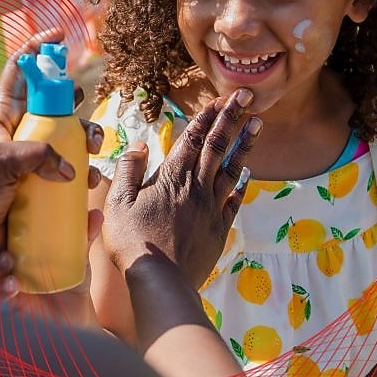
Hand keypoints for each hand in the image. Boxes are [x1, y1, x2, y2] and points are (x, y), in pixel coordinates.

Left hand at [0, 30, 102, 267]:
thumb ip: (35, 154)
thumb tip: (69, 169)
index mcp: (3, 118)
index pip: (20, 73)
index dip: (38, 50)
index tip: (60, 35)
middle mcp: (21, 136)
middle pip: (56, 108)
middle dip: (78, 110)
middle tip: (87, 128)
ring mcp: (33, 164)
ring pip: (69, 144)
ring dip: (87, 149)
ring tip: (92, 163)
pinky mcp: (42, 191)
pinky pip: (70, 183)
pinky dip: (84, 185)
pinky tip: (90, 195)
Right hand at [0, 208, 104, 327]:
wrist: (75, 313)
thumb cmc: (72, 277)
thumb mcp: (78, 256)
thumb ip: (84, 237)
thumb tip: (97, 214)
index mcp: (21, 245)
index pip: (4, 230)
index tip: (5, 216)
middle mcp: (9, 260)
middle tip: (7, 254)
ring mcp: (6, 280)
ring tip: (9, 273)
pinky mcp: (7, 301)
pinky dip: (0, 293)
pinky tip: (12, 289)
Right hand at [99, 89, 260, 287]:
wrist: (160, 280)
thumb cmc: (133, 241)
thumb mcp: (118, 202)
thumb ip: (129, 170)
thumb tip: (140, 145)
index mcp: (172, 177)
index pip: (193, 138)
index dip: (207, 116)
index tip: (220, 99)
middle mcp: (197, 187)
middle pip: (217, 145)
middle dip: (232, 118)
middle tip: (246, 96)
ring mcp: (211, 208)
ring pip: (232, 169)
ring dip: (245, 144)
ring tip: (258, 124)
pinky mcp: (218, 228)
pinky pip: (234, 200)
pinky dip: (241, 184)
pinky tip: (248, 174)